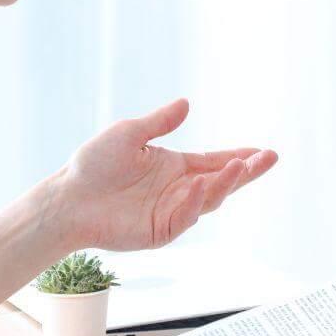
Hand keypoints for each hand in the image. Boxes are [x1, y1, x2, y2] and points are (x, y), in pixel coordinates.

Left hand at [43, 99, 277, 252]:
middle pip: (221, 181)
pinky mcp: (159, 232)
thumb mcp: (129, 133)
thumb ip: (159, 122)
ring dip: (226, 183)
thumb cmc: (93, 165)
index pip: (215, 161)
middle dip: (246, 171)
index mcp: (175, 167)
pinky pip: (184, 217)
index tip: (264, 151)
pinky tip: (198, 185)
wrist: (67, 198)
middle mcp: (179, 190)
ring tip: (241, 165)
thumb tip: (186, 103)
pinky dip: (193, 202)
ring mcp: (171, 212)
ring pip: (209, 199)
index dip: (240, 157)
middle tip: (268, 158)